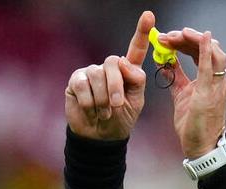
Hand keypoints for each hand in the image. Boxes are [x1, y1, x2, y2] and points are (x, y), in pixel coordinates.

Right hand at [65, 11, 153, 139]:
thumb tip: (122, 61)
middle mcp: (109, 67)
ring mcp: (91, 72)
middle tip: (117, 106)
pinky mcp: (76, 80)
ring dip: (103, 99)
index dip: (142, 32)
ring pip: (98, 75)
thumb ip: (136, 81)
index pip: (135, 49)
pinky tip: (91, 109)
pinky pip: (83, 85)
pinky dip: (90, 102)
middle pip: (113, 63)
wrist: (101, 136)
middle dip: (116, 87)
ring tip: (104, 112)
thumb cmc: (121, 118)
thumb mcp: (136, 102)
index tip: (149, 15)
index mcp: (128, 71)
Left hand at [157, 28, 225, 157]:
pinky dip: (206, 50)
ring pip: (214, 52)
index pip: (201, 52)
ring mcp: (216, 86)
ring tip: (179, 34)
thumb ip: (175, 77)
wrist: (202, 147)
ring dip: (196, 40)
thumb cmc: (194, 125)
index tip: (167, 39)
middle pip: (208, 48)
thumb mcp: (181, 95)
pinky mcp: (210, 94)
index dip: (185, 42)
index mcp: (210, 81)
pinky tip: (201, 36)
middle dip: (188, 38)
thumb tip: (164, 60)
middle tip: (168, 36)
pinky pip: (210, 67)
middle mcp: (217, 81)